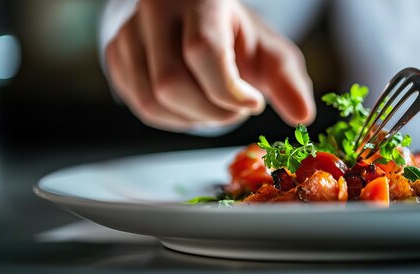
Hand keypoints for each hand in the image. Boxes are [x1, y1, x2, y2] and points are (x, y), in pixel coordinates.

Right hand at [105, 0, 314, 131]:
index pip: (203, 50)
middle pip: (172, 83)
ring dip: (192, 119)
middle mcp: (156, 9)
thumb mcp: (268, 50)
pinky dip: (174, 118)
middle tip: (236, 109)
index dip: (229, 90)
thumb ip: (288, 80)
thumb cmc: (234, 34)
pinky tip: (192, 104)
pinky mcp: (115, 54)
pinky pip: (141, 105)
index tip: (252, 103)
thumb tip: (304, 116)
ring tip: (216, 106)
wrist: (192, 17)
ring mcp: (128, 32)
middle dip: (212, 112)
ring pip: (152, 100)